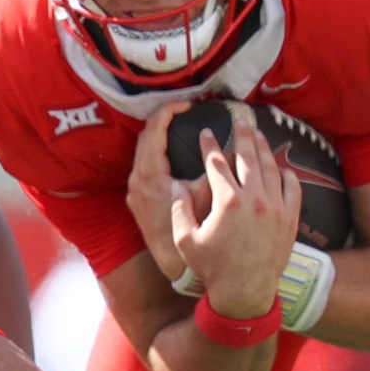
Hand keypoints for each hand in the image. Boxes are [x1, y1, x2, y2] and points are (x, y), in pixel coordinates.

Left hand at [126, 104, 202, 285]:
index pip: (154, 129)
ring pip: (143, 151)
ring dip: (160, 136)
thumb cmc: (192, 231)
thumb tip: (233, 146)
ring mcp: (136, 190)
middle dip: (165, 119)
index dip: (170, 111)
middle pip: (146, 136)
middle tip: (186, 111)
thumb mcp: (208, 196)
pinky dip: (158, 153)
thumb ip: (217, 169)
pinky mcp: (139, 199)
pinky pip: (145, 165)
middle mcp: (137, 179)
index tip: (188, 105)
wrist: (173, 264)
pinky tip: (176, 154)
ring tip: (181, 128)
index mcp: (150, 174)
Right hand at [172, 113, 298, 319]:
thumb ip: (179, 211)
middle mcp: (255, 199)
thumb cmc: (213, 269)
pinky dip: (286, 174)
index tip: (206, 133)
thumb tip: (176, 187)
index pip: (217, 163)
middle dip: (242, 136)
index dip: (210, 146)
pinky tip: (280, 167)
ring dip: (264, 148)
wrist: (246, 294)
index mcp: (228, 202)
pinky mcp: (290, 219)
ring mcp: (276, 208)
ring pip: (271, 168)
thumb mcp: (186, 241)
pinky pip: (292, 188)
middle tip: (240, 121)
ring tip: (258, 135)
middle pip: (248, 157)